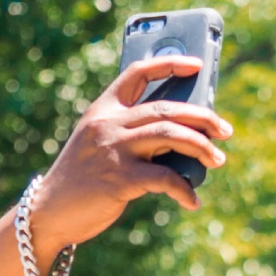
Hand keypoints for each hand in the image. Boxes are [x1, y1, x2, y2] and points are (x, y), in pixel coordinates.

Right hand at [26, 56, 232, 252]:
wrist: (50, 212)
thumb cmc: (83, 180)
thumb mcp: (99, 144)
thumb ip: (130, 134)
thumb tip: (182, 138)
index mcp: (103, 109)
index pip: (137, 72)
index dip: (169, 63)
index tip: (198, 64)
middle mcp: (108, 123)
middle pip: (165, 108)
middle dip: (202, 116)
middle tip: (225, 130)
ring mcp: (113, 150)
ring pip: (169, 135)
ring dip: (201, 147)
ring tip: (218, 160)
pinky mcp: (119, 179)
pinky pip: (164, 178)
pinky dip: (184, 189)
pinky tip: (192, 200)